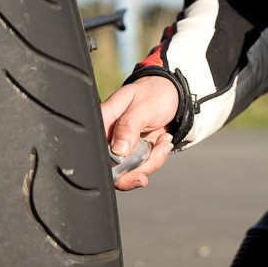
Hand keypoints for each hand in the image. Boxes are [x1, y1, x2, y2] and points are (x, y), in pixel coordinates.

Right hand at [101, 75, 179, 189]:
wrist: (172, 97)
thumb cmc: (153, 94)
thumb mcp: (142, 106)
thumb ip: (129, 126)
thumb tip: (118, 150)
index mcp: (103, 120)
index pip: (95, 148)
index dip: (108, 162)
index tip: (128, 159)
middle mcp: (109, 137)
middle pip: (110, 168)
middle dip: (134, 170)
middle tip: (151, 161)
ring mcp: (122, 148)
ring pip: (129, 172)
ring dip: (151, 162)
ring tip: (163, 142)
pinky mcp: (135, 155)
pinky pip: (142, 168)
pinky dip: (156, 160)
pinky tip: (163, 143)